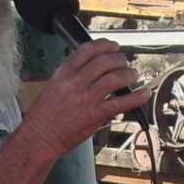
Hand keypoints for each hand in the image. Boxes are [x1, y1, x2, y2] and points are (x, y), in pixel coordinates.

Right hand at [20, 38, 150, 156]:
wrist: (38, 138)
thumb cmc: (42, 117)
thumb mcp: (52, 88)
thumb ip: (71, 78)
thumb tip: (92, 72)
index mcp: (63, 74)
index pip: (87, 50)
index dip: (104, 45)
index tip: (113, 46)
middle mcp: (75, 82)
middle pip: (105, 61)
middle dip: (120, 59)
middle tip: (125, 62)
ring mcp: (86, 99)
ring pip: (115, 78)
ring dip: (129, 74)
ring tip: (134, 75)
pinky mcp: (95, 115)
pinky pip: (121, 102)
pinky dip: (136, 97)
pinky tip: (145, 94)